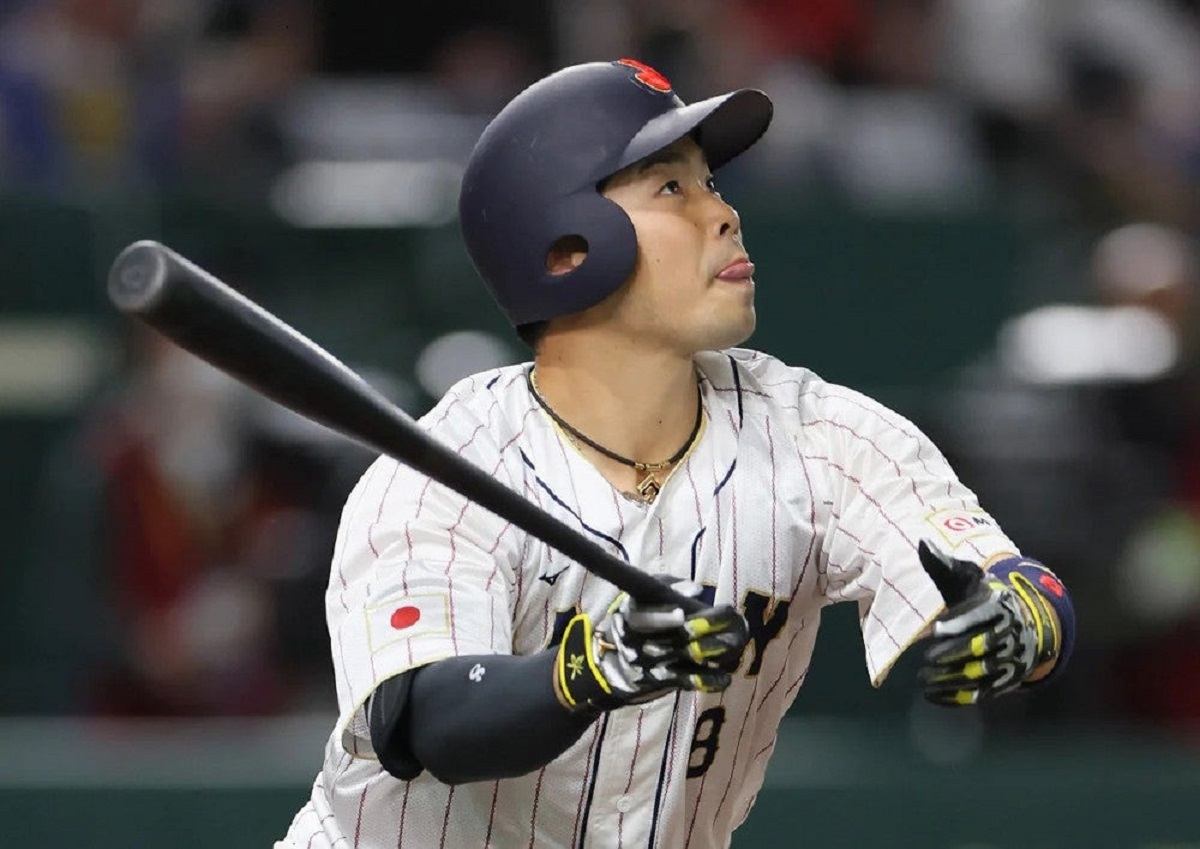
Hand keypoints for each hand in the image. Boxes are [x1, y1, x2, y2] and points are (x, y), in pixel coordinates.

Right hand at [554, 577, 747, 713]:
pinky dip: (706, 680)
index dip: (661, 617)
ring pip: (678, 661)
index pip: (641, 618)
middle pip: (662, 641)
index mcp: (626, 617)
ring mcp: (647, 666)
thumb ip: (669, 587)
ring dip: (704, 654)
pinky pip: (685, 682)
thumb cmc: (639, 615)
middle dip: (689, 636)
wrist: (614, 662)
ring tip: (728, 645)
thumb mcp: (646, 595)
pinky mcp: (661, 682)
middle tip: (712, 628)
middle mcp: (634, 644)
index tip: (682, 614)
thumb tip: (695, 590)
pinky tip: (725, 677)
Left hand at [916, 541, 1054, 705]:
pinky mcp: (1004, 681)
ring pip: (982, 673)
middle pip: (982, 647)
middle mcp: (1009, 633)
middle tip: (927, 660)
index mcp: (999, 606)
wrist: (1022, 624)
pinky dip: (958, 697)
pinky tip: (933, 697)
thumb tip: (921, 542)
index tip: (936, 629)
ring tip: (924, 680)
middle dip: (953, 655)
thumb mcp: (966, 579)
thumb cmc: (982, 598)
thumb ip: (943, 564)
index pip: (981, 616)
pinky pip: (982, 693)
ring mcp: (1009, 659)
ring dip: (952, 679)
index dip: (960, 623)